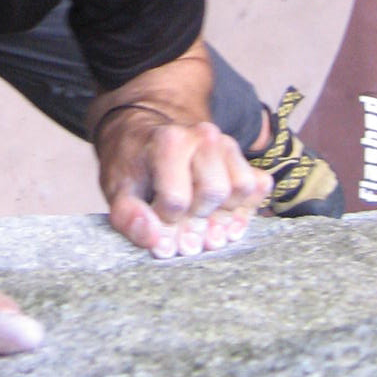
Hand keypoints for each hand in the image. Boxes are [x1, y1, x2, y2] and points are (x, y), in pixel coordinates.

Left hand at [102, 117, 271, 260]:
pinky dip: (245, 208)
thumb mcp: (117, 189)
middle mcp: (204, 137)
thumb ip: (128, 216)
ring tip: (201, 226)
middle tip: (183, 237)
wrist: (148, 137)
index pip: (177, 199)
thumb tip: (155, 239)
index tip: (156, 223)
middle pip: (214, 193)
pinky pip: (259, 186)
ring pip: (241, 188)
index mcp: (170, 141)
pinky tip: (223, 221)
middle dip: (197, 222)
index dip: (166, 222)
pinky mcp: (243, 157)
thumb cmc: (134, 165)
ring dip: (224, 215)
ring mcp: (227, 145)